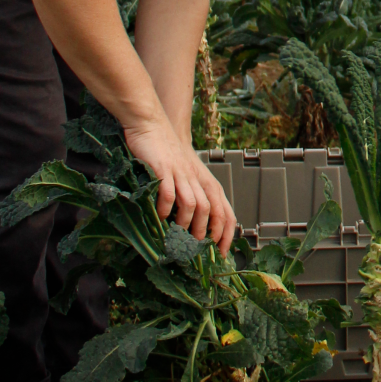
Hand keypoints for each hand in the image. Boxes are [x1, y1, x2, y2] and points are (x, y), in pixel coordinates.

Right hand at [123, 117, 236, 255]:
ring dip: (187, 223)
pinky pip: (169, 193)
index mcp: (208, 182)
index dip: (226, 234)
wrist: (154, 127)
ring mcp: (181, 174)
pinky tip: (161, 217)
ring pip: (193, 203)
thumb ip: (196, 197)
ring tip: (180, 237)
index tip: (221, 254)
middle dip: (206, 233)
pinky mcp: (163, 169)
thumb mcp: (191, 177)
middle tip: (197, 251)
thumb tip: (198, 229)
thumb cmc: (173, 156)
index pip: (225, 212)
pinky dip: (166, 208)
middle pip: (211, 210)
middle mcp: (198, 179)